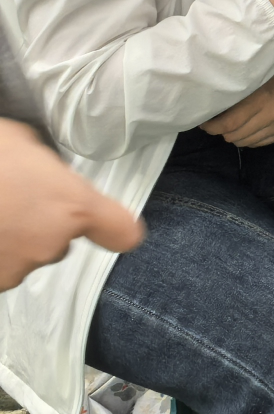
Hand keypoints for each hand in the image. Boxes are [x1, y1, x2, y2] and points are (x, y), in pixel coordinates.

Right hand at [0, 119, 144, 289]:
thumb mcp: (22, 143)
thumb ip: (46, 168)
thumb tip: (44, 177)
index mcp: (71, 206)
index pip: (122, 233)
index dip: (112, 226)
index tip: (102, 221)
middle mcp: (50, 245)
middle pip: (59, 241)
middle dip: (39, 224)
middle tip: (9, 198)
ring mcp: (12, 270)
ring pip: (22, 257)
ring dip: (7, 241)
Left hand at [203, 51, 273, 148]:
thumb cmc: (272, 70)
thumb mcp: (252, 78)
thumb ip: (234, 96)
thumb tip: (210, 114)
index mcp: (264, 99)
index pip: (230, 123)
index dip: (212, 126)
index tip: (204, 122)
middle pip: (236, 136)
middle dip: (221, 132)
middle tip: (215, 123)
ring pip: (246, 143)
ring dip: (235, 136)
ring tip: (233, 125)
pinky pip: (258, 144)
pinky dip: (249, 138)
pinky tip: (248, 127)